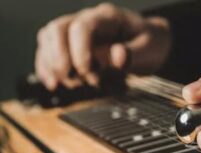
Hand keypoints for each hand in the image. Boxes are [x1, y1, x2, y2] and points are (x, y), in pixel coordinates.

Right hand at [35, 3, 170, 89]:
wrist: (150, 44)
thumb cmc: (150, 44)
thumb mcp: (150, 50)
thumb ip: (134, 54)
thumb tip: (117, 56)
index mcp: (108, 18)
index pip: (83, 26)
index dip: (80, 50)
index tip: (88, 71)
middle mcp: (88, 20)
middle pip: (58, 29)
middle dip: (60, 57)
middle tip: (73, 80)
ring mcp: (76, 31)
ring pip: (49, 38)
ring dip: (51, 63)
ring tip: (69, 84)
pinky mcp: (71, 46)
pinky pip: (49, 51)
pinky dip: (46, 67)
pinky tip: (53, 84)